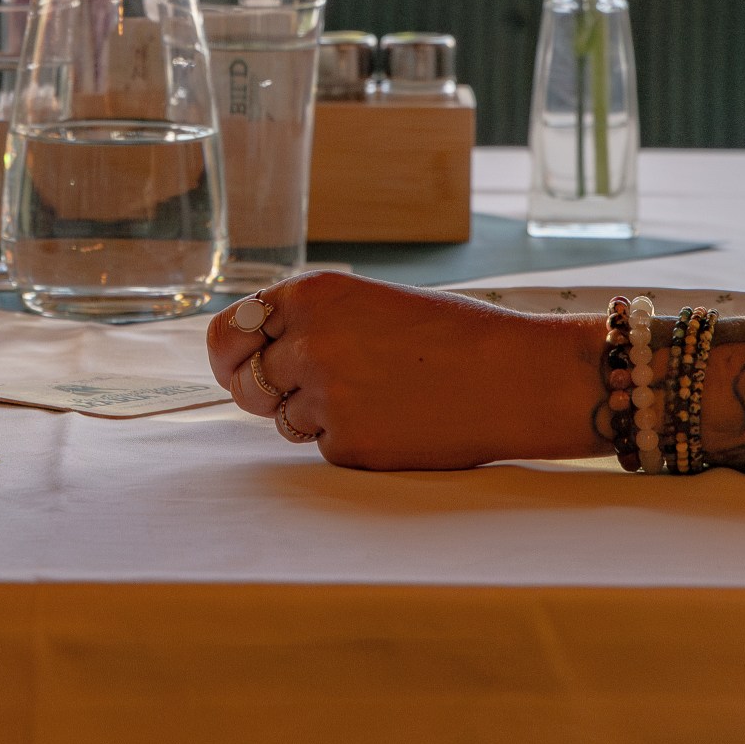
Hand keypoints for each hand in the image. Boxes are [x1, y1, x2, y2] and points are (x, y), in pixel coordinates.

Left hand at [204, 272, 604, 470]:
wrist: (515, 377)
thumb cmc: (450, 335)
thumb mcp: (369, 303)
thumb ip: (308, 320)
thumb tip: (247, 354)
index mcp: (314, 295)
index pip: (229, 331)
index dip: (231, 354)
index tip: (240, 365)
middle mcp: (310, 342)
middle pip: (246, 383)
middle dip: (266, 391)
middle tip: (310, 389)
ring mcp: (327, 397)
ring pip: (284, 419)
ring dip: (316, 414)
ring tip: (378, 396)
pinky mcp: (348, 445)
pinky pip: (324, 448)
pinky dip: (351, 440)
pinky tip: (397, 420)